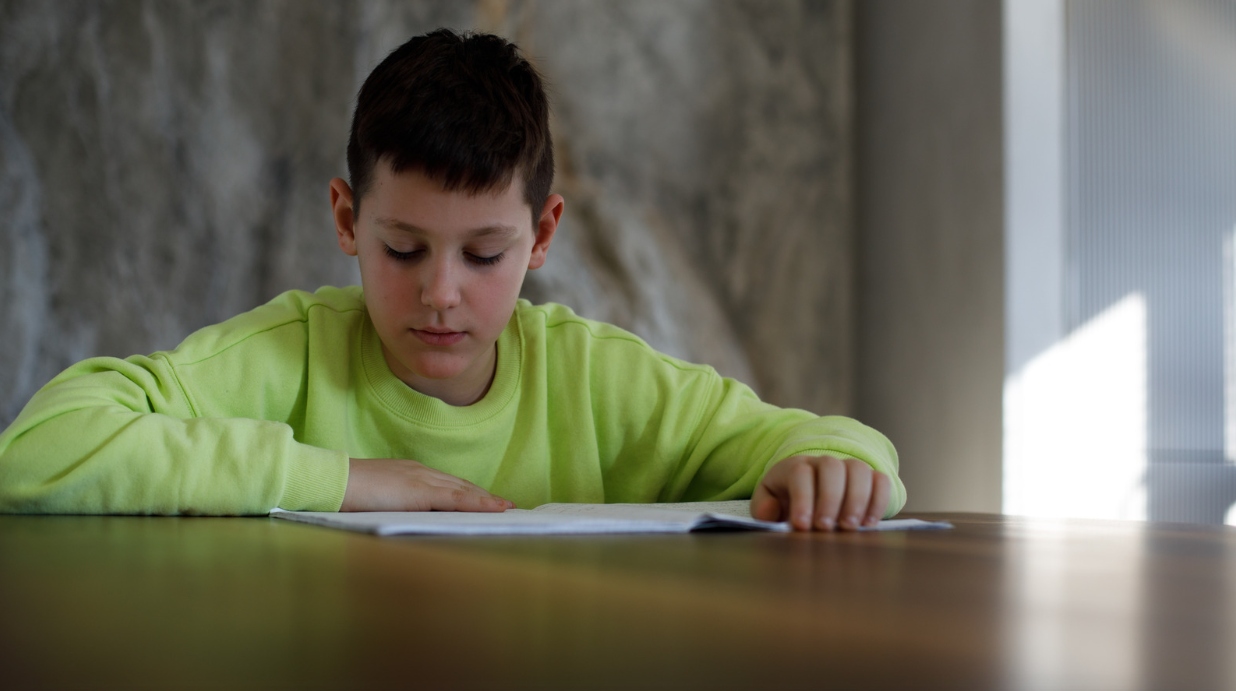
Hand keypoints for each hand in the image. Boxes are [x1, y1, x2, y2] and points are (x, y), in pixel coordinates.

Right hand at [339, 458, 515, 511]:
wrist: (334, 482)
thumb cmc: (346, 493)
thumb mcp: (376, 497)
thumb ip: (394, 502)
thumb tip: (404, 515)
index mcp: (409, 473)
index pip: (446, 483)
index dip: (467, 492)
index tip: (484, 499)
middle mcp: (420, 472)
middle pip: (460, 485)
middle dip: (483, 496)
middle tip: (504, 505)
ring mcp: (422, 480)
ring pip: (463, 491)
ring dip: (487, 501)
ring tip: (506, 509)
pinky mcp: (421, 492)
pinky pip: (457, 499)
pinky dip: (479, 504)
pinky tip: (494, 509)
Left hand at [750, 454, 890, 531]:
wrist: (805, 490)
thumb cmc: (784, 500)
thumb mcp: (767, 503)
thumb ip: (763, 508)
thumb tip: (771, 512)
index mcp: (794, 466)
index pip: (800, 473)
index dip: (803, 498)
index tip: (802, 526)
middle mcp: (822, 462)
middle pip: (831, 467)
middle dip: (830, 498)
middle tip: (826, 528)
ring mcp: (847, 468)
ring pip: (858, 469)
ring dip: (857, 499)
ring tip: (849, 527)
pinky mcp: (869, 479)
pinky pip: (881, 480)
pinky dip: (879, 500)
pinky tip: (869, 523)